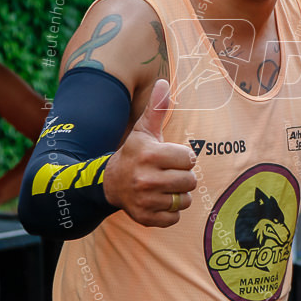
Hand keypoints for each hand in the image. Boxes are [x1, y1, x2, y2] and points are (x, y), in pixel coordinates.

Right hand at [103, 79, 195, 226]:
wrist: (110, 183)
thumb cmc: (135, 153)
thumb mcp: (145, 130)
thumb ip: (157, 108)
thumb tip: (163, 81)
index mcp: (149, 155)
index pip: (189, 159)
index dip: (184, 158)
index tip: (170, 157)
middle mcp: (146, 178)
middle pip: (190, 181)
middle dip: (183, 176)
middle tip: (168, 173)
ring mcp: (145, 200)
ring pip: (184, 200)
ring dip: (178, 194)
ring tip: (163, 186)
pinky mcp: (145, 218)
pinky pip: (175, 218)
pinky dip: (170, 211)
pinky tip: (158, 200)